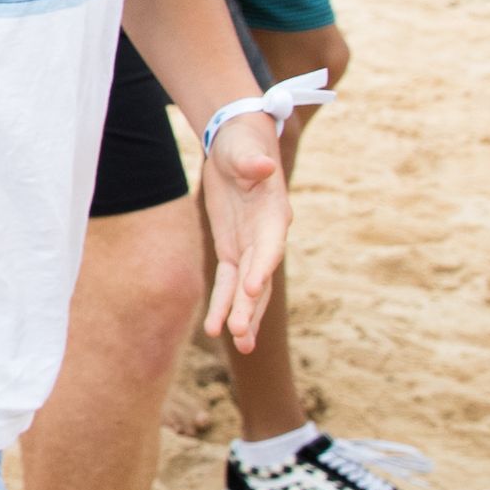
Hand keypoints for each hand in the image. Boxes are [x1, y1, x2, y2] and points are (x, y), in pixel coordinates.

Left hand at [197, 114, 290, 350]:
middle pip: (259, 276)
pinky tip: (215, 330)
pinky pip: (228, 282)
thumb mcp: (244, 149)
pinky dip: (223, 303)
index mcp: (274, 214)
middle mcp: (267, 236)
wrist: (237, 144)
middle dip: (250, 306)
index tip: (253, 290)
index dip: (262, 268)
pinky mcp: (233, 249)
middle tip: (241, 337)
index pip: (269, 246)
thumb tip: (262, 167)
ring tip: (237, 345)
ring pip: (246, 288)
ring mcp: (250, 245)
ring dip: (241, 315)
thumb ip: (253, 162)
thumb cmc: (243, 144)